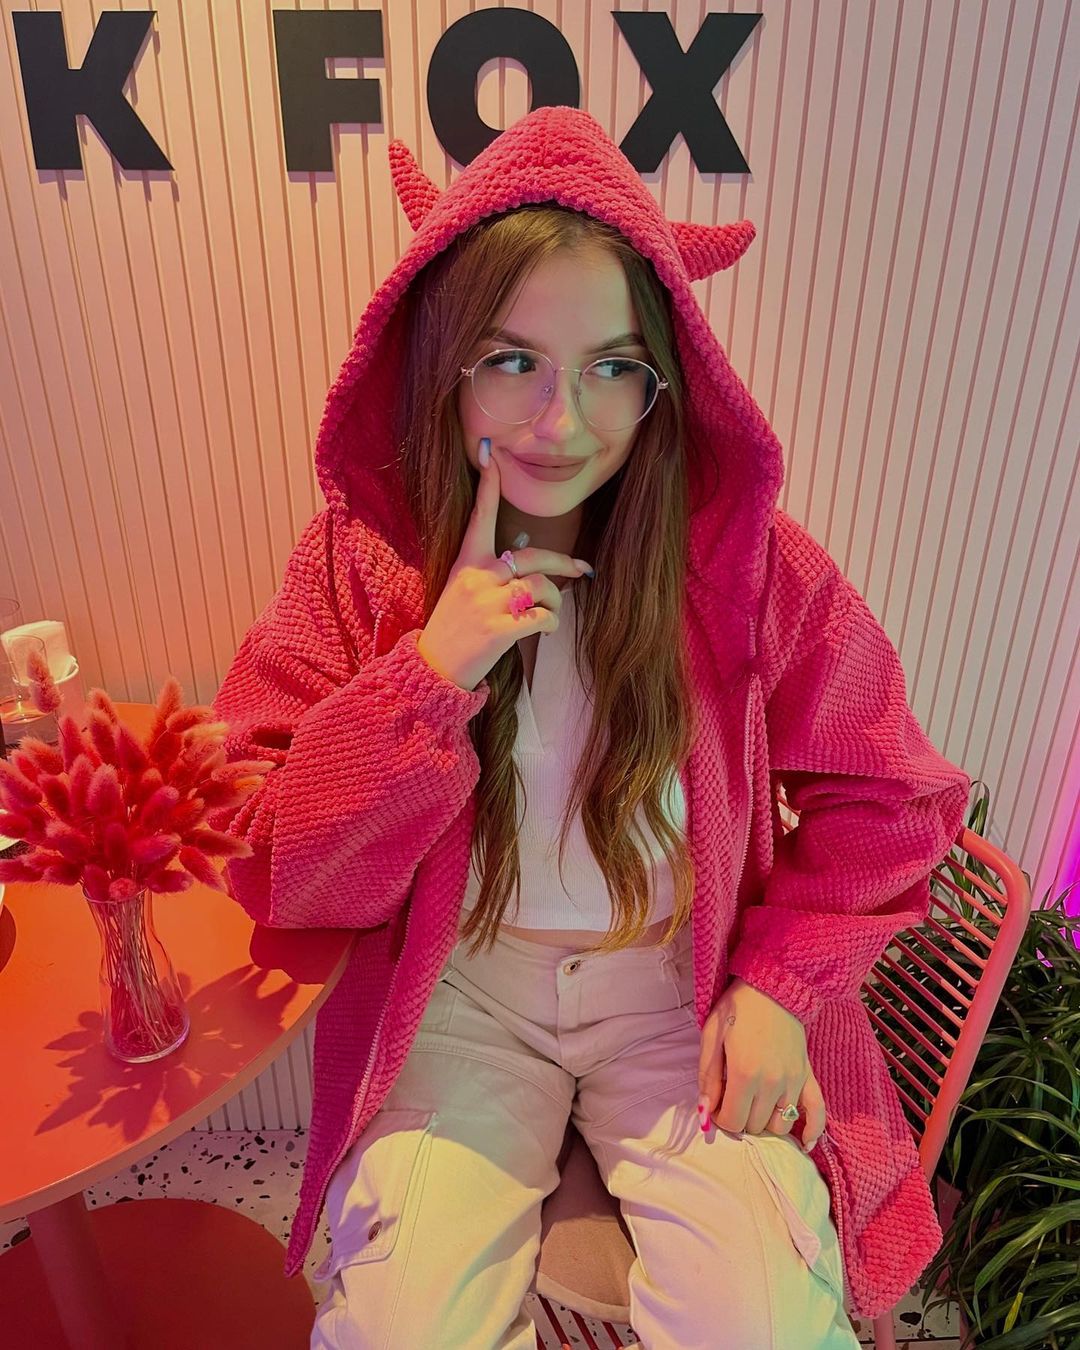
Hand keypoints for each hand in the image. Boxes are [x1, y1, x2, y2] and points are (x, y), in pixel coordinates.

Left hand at [697, 976, 825, 1151]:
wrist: (771, 987)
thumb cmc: (737, 1009)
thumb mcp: (711, 1037)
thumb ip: (707, 1077)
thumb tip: (705, 1111)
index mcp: (745, 1074)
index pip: (733, 1122)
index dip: (721, 1119)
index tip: (717, 1104)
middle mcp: (772, 1083)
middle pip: (755, 1126)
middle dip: (740, 1118)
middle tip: (732, 1099)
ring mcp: (794, 1081)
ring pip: (780, 1125)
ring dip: (765, 1121)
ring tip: (755, 1104)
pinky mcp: (808, 1076)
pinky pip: (817, 1113)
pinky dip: (812, 1131)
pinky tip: (804, 1143)